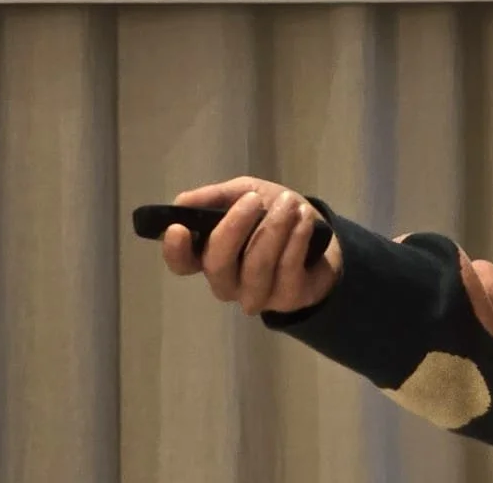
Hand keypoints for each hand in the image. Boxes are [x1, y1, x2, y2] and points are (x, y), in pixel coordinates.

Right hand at [161, 175, 342, 315]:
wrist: (317, 234)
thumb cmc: (270, 214)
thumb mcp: (244, 192)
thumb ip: (215, 198)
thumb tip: (181, 203)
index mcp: (209, 256)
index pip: (182, 264)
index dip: (175, 251)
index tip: (178, 228)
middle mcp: (226, 282)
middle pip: (218, 264)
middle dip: (235, 227)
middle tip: (254, 199)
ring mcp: (255, 296)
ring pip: (256, 267)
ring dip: (274, 228)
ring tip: (289, 203)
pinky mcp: (286, 300)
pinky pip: (287, 269)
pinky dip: (296, 238)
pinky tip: (303, 218)